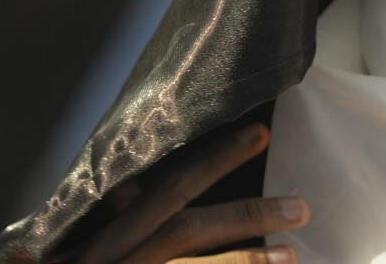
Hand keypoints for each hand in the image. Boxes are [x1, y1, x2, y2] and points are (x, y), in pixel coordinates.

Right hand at [77, 123, 307, 263]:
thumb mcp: (85, 243)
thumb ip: (117, 215)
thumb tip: (134, 188)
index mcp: (111, 233)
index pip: (167, 187)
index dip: (214, 160)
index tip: (260, 133)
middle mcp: (117, 255)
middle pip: (185, 230)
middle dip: (244, 216)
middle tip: (300, 207)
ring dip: (245, 262)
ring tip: (291, 255)